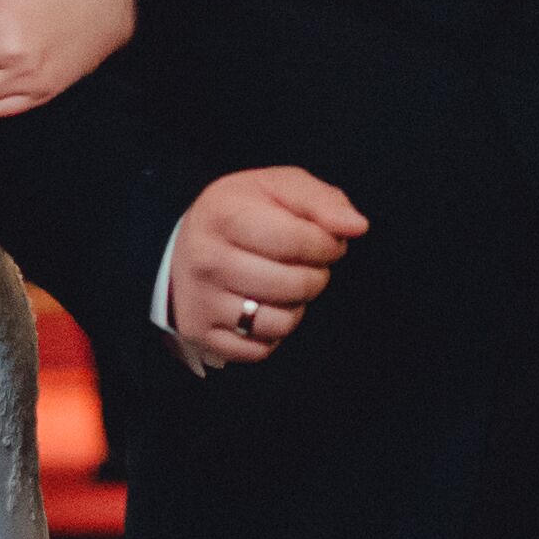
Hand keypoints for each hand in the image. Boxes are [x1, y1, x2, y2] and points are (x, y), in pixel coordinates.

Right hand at [167, 164, 364, 370]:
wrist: (181, 245)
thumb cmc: (240, 213)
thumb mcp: (276, 188)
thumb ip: (320, 200)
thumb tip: (357, 226)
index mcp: (224, 214)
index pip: (299, 240)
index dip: (328, 244)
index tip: (328, 242)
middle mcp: (207, 259)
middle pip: (294, 285)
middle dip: (316, 275)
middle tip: (307, 264)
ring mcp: (202, 301)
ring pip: (282, 322)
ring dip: (297, 306)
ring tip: (286, 285)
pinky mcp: (202, 334)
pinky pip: (261, 350)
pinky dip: (273, 332)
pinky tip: (264, 307)